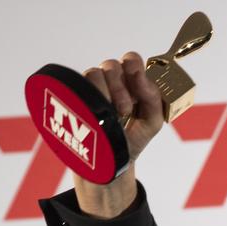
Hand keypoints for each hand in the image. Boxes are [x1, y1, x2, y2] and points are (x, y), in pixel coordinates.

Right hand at [73, 52, 163, 216]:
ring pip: (93, 73)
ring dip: (105, 93)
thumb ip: (153, 98)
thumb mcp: (152, 122)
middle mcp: (110, 82)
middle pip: (110, 65)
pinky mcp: (74, 99)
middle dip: (120, 86)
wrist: (111, 164)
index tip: (135, 79)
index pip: (130, 59)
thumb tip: (141, 75)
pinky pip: (75, 86)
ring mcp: (90, 90)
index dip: (133, 65)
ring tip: (111, 116)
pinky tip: (93, 114)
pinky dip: (87, 98)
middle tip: (125, 110)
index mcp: (130, 82)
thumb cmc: (133, 139)